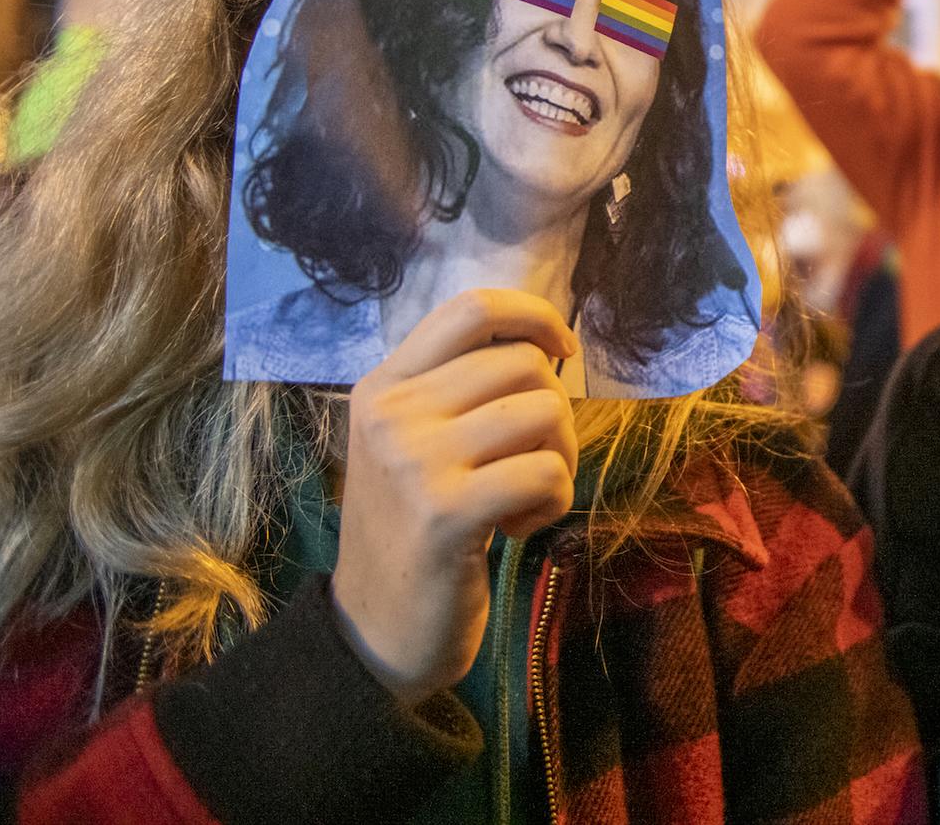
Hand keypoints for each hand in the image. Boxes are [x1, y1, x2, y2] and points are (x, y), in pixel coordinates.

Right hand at [331, 290, 579, 707]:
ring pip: (546, 414)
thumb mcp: (416, 444)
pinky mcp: (446, 513)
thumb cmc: (413, 530)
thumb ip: (461, 391)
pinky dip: (554, 502)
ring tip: (523, 498)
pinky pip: (547, 473)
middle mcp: (391, 413)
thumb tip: (548, 343)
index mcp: (384, 385)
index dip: (536, 317)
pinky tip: (518, 528)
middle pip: (526, 364)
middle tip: (534, 464)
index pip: (472, 309)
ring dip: (560, 460)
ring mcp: (414, 461)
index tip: (565, 351)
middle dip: (556, 413)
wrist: (375, 630)